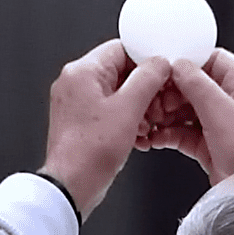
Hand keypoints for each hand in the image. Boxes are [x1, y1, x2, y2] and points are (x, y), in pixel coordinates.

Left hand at [39, 39, 171, 217]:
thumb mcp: (129, 108)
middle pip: (120, 71)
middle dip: (144, 89)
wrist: (71, 185)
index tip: (162, 75)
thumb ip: (148, 78)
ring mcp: (75, 103)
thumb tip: (159, 63)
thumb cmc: (90, 152)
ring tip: (145, 124)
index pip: (121, 48)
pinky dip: (125, 119)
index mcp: (82, 71)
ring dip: (137, 106)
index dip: (147, 60)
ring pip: (116, 92)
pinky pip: (108, 110)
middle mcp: (74, 83)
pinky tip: (136, 134)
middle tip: (156, 104)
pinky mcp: (79, 121)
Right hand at [136, 48, 233, 182]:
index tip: (167, 70)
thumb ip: (198, 85)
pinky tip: (156, 137)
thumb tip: (180, 65)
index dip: (188, 64)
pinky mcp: (211, 145)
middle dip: (172, 93)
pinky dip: (168, 133)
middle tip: (157, 100)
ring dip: (166, 114)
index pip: (214, 61)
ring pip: (187, 109)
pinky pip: (184, 132)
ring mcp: (224, 125)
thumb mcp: (222, 112)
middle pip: (196, 86)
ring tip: (152, 119)